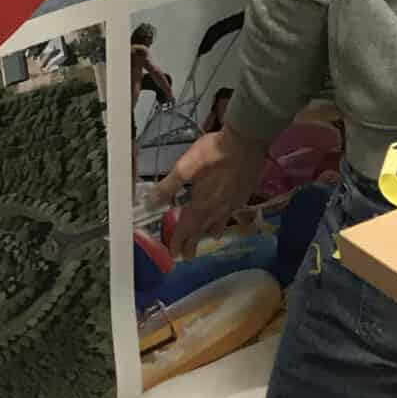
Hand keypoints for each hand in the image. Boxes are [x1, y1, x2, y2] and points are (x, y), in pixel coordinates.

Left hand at [166, 124, 262, 252]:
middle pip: (202, 231)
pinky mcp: (243, 196)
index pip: (186, 230)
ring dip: (209, 232)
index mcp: (201, 206)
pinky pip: (230, 215)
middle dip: (192, 244)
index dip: (178, 242)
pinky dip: (223, 219)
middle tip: (186, 255)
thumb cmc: (213, 153)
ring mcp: (232, 204)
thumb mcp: (185, 167)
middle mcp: (217, 210)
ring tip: (206, 236)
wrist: (246, 142)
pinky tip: (224, 213)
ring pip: (218, 224)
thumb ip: (168, 186)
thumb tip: (149, 203)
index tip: (173, 254)